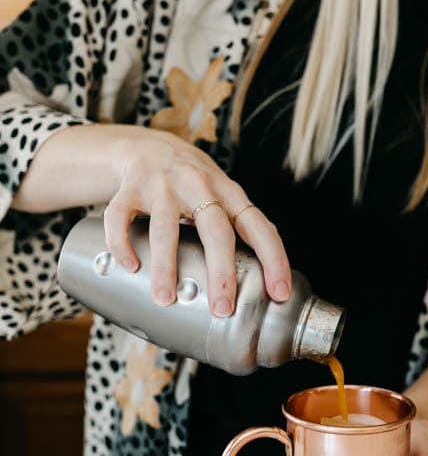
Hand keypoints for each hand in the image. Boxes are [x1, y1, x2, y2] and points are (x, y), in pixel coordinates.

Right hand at [104, 129, 291, 314]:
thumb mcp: (223, 197)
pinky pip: (121, 218)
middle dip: (222, 273)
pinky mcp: (130, 189)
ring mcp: (163, 187)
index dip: (273, 260)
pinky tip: (130, 267)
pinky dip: (122, 244)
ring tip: (166, 300)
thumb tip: (259, 286)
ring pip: (165, 230)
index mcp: (229, 194)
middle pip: (216, 232)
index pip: (259, 228)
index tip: (278, 293)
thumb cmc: (194, 184)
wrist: (148, 146)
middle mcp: (199, 187)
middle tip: (223, 309)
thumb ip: (237, 231)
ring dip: (166, 268)